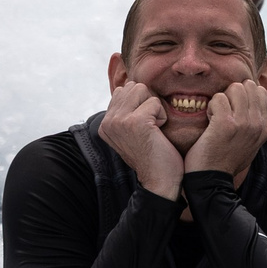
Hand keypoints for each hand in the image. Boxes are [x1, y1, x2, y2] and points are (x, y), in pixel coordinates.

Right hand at [99, 81, 183, 200]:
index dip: (140, 104)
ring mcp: (119, 121)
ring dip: (154, 108)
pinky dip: (162, 117)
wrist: (159, 181)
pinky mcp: (134, 122)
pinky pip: (155, 102)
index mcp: (104, 123)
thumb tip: (130, 86)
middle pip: (133, 87)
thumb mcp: (131, 131)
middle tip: (149, 129)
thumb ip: (125, 111)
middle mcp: (107, 121)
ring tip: (153, 129)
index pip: (123, 90)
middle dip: (147, 103)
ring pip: (143, 90)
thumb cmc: (152, 155)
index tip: (142, 128)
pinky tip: (157, 134)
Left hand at [185, 80, 266, 183]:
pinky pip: (218, 98)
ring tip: (216, 117)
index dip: (242, 95)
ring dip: (221, 100)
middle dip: (231, 95)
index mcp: (264, 127)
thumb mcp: (250, 142)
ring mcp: (243, 123)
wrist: (212, 180)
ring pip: (234, 88)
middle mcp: (257, 124)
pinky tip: (209, 122)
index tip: (232, 110)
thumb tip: (252, 98)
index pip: (259, 92)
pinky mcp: (226, 124)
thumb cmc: (226, 160)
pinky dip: (210, 107)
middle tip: (223, 113)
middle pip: (247, 86)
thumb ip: (254, 122)